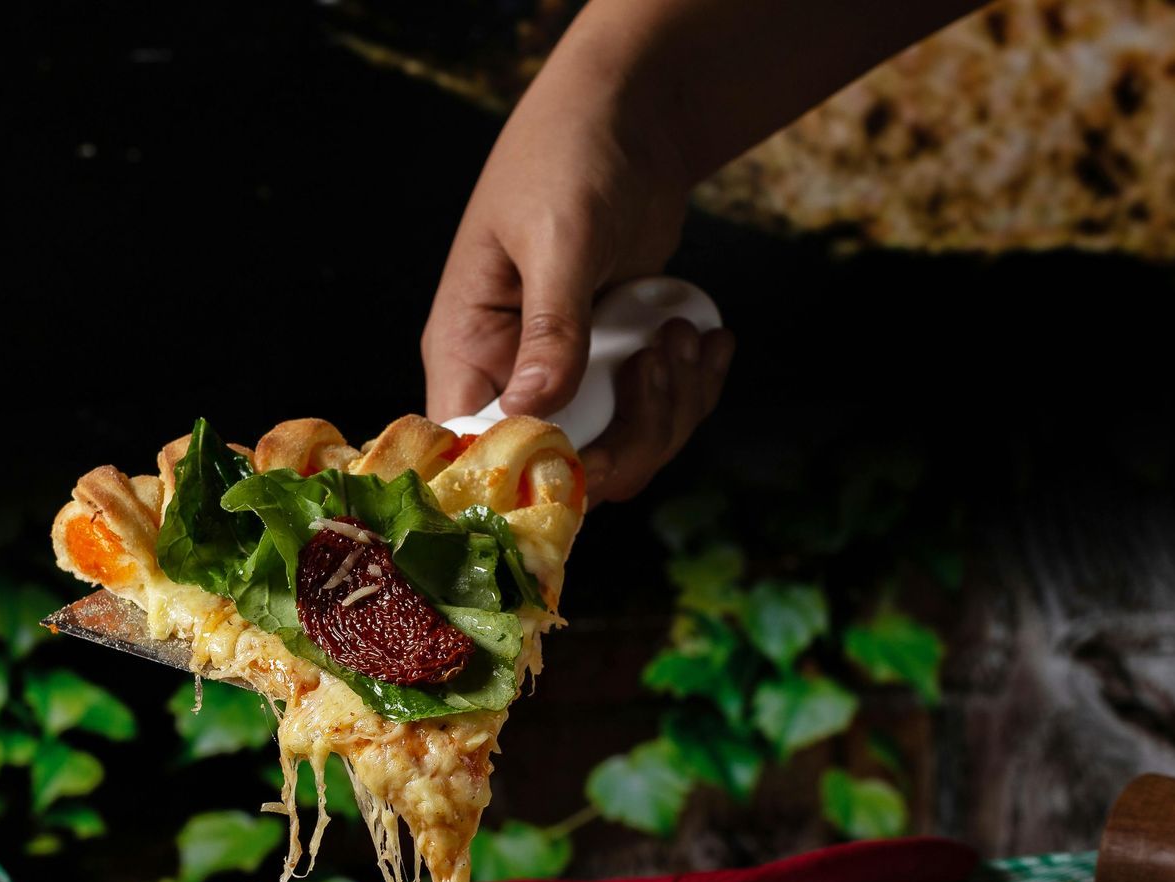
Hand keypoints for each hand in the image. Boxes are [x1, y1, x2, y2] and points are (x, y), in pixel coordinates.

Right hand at [421, 36, 732, 504]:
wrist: (628, 116)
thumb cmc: (568, 157)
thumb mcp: (558, 236)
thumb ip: (550, 327)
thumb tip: (534, 410)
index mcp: (468, 353)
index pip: (476, 450)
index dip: (532, 472)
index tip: (595, 452)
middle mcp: (512, 377)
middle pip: (563, 469)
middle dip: (630, 438)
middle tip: (661, 363)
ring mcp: (570, 377)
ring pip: (621, 453)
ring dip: (672, 409)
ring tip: (689, 336)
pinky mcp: (617, 368)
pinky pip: (656, 418)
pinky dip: (692, 390)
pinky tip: (706, 338)